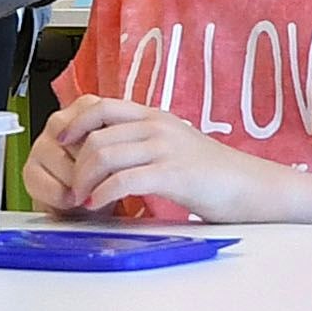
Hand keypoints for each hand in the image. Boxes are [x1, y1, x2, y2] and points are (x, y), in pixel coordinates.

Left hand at [44, 94, 296, 221]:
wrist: (252, 186)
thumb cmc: (213, 174)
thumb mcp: (175, 145)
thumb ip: (144, 142)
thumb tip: (110, 152)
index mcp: (155, 116)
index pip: (101, 105)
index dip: (73, 122)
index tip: (59, 141)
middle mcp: (157, 125)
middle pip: (96, 134)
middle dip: (75, 164)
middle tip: (72, 187)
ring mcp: (165, 147)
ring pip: (105, 155)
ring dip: (85, 181)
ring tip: (83, 200)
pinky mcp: (173, 173)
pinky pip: (124, 179)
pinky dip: (104, 194)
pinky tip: (100, 205)